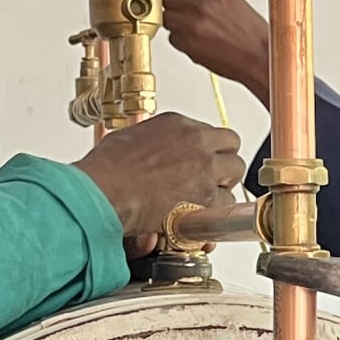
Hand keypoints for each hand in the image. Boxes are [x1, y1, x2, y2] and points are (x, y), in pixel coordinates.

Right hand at [72, 112, 244, 249]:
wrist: (103, 190)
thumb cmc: (106, 168)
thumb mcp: (129, 138)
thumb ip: (153, 140)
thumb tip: (152, 149)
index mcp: (178, 125)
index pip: (212, 132)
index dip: (211, 149)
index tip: (206, 159)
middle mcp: (196, 142)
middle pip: (232, 147)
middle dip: (225, 163)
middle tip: (215, 176)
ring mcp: (204, 168)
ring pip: (235, 174)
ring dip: (224, 185)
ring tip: (208, 197)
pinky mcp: (205, 196)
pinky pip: (226, 204)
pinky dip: (216, 212)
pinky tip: (201, 215)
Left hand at [163, 0, 272, 104]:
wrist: (260, 57)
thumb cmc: (252, 36)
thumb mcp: (234, 4)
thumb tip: (194, 0)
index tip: (185, 2)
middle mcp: (202, 5)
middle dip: (174, 7)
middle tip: (180, 16)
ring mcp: (193, 24)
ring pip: (168, 20)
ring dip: (176, 27)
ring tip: (193, 34)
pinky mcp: (188, 44)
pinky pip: (173, 40)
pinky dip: (181, 44)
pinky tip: (197, 45)